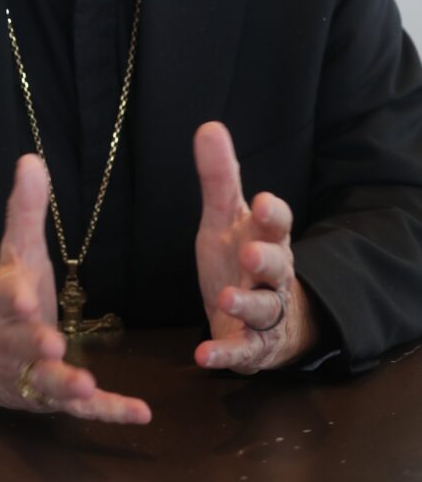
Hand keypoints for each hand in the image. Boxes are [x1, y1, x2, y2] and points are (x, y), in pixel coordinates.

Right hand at [0, 153, 150, 422]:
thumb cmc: (8, 292)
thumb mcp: (16, 249)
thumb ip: (26, 208)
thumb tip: (30, 158)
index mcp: (8, 301)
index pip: (7, 297)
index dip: (17, 298)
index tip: (26, 297)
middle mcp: (17, 342)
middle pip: (25, 344)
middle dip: (36, 344)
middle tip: (52, 343)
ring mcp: (35, 374)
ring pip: (47, 383)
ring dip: (64, 384)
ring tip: (83, 385)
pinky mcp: (55, 399)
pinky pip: (84, 410)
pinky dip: (110, 412)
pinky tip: (141, 414)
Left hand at [192, 122, 319, 372]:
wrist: (265, 320)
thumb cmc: (243, 258)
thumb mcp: (226, 218)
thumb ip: (218, 178)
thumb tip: (208, 126)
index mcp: (267, 239)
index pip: (278, 223)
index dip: (272, 214)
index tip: (262, 201)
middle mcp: (272, 276)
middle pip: (277, 266)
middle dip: (266, 260)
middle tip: (251, 254)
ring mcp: (264, 313)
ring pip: (263, 309)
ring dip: (246, 304)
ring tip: (227, 300)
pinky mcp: (251, 346)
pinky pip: (241, 351)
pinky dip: (224, 354)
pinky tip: (203, 355)